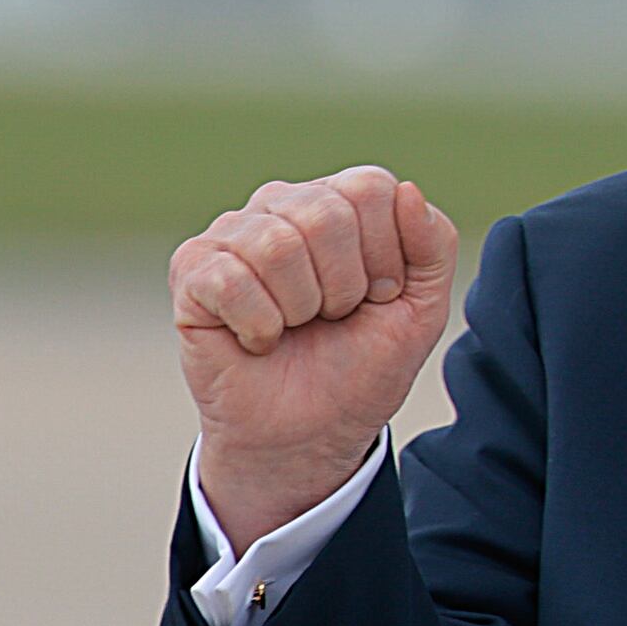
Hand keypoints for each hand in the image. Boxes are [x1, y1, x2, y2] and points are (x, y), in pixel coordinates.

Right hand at [172, 166, 458, 546]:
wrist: (311, 436)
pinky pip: (231, 281)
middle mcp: (281, 204)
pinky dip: (258, 326)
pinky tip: (257, 339)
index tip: (377, 297)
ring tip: (294, 327)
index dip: (386, 256)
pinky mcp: (192, 272)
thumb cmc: (360, 368)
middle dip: (344, 287)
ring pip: (277, 246)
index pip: (370, 189)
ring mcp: (232, 234)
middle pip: (326, 214)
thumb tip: (407, 191)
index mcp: (337, 201)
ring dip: (300, 309)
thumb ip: (434, 245)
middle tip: (332, 318)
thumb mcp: (421, 310)